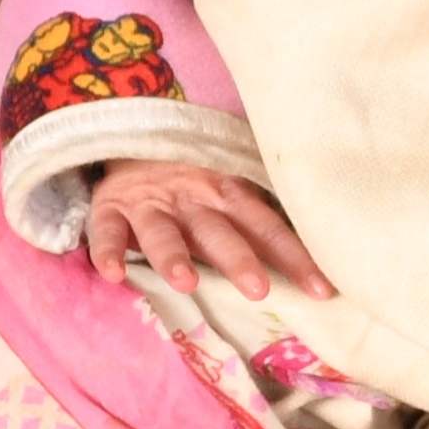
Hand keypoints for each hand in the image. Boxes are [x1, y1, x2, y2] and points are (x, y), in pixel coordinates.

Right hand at [79, 161, 324, 303]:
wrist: (132, 137)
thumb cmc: (190, 175)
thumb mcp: (226, 187)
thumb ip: (255, 218)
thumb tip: (317, 250)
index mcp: (227, 192)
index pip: (266, 226)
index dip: (295, 257)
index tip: (323, 291)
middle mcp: (191, 197)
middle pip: (217, 230)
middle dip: (237, 259)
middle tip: (258, 290)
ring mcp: (149, 203)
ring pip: (162, 231)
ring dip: (173, 256)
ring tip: (185, 284)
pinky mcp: (110, 208)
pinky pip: (106, 229)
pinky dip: (107, 250)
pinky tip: (113, 274)